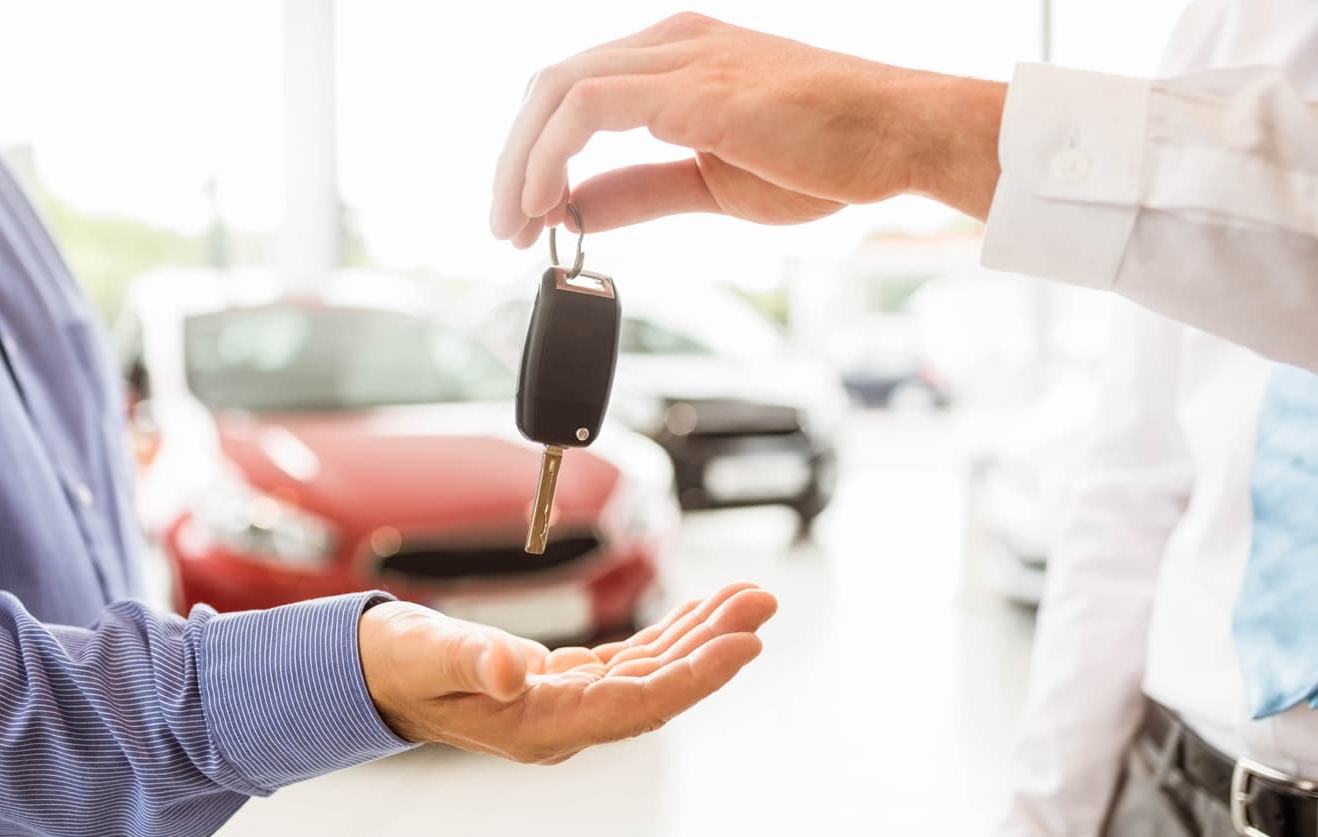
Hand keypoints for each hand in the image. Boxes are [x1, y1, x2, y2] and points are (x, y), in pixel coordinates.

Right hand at [358, 582, 774, 762]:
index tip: (746, 643)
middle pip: (659, 686)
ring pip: (652, 671)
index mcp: (538, 724)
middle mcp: (563, 722)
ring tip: (746, 598)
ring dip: (700, 634)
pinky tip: (698, 614)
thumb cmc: (396, 665)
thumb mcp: (427, 654)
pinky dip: (668, 634)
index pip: (637, 702)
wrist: (373, 676)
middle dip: (716, 644)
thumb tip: (518, 670)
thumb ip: (473, 660)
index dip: (697, 675)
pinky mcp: (565, 684)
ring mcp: (567, 705)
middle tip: (762, 602)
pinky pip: (631, 661)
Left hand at [490, 12, 1005, 243]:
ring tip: (511, 223)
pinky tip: (542, 201)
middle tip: (501, 226)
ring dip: (518, 161)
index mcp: (674, 60)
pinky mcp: (693, 83)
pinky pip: (589, 106)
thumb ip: (638, 191)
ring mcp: (680, 57)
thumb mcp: (709, 184)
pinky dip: (550, 153)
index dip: (533, 154)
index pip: (573, 94)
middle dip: (511, 160)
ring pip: (557, 90)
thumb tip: (576, 208)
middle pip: (551, 86)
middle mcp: (668, 45)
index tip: (521, 215)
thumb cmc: (826, 154)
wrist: (901, 138)